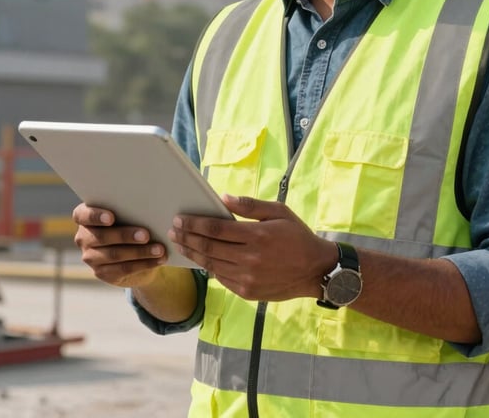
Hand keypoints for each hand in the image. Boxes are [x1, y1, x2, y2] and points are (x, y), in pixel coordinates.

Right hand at [72, 203, 168, 287]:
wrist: (135, 250)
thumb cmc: (132, 221)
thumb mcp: (130, 213)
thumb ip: (131, 210)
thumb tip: (149, 208)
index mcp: (85, 216)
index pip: (83, 214)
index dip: (96, 216)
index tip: (111, 217)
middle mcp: (83, 237)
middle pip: (102, 237)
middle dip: (125, 236)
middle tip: (146, 235)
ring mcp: (90, 257)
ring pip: (114, 255)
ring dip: (139, 252)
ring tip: (159, 249)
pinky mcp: (102, 273)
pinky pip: (123, 269)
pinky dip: (144, 264)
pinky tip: (158, 260)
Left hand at [168, 194, 337, 301]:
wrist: (315, 270)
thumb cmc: (297, 236)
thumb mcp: (280, 212)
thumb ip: (251, 205)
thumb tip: (224, 198)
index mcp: (257, 235)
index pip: (217, 229)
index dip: (195, 223)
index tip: (180, 219)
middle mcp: (250, 258)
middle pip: (209, 247)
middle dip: (188, 237)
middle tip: (173, 230)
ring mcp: (248, 278)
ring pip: (212, 265)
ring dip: (193, 253)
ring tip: (180, 244)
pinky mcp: (247, 292)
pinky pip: (221, 278)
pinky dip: (208, 268)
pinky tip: (200, 259)